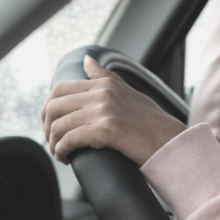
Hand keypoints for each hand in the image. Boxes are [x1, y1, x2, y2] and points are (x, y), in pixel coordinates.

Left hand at [40, 56, 186, 165]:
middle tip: (52, 141)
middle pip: (53, 106)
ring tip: (60, 153)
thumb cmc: (151, 124)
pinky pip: (69, 140)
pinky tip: (66, 158)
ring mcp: (104, 111)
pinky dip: (62, 151)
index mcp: (105, 84)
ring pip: (58, 125)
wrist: (173, 144)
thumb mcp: (128, 92)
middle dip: (46, 126)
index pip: (60, 89)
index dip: (48, 108)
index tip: (50, 124)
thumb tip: (86, 60)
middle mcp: (102, 94)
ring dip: (53, 143)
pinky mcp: (106, 130)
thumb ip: (104, 77)